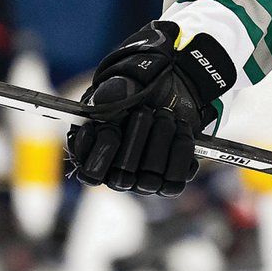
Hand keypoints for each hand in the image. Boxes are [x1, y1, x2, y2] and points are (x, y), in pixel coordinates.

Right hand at [66, 21, 235, 195]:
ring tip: (165, 115)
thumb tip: (110, 99)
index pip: (90, 173)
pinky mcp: (168, 182)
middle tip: (144, 111)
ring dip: (161, 139)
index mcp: (95, 157)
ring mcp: (143, 183)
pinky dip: (181, 149)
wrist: (170, 97)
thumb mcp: (121, 87)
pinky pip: (175, 179)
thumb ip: (110, 93)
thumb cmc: (137, 95)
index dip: (97, 152)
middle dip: (136, 137)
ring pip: (149, 179)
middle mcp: (117, 176)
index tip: (106, 127)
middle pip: (121, 178)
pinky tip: (180, 128)